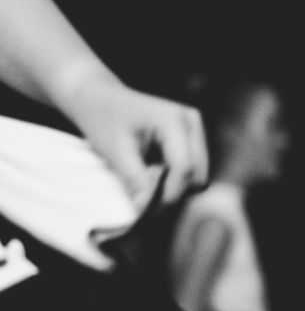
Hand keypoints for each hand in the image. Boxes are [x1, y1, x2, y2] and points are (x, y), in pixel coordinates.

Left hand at [58, 67, 206, 206]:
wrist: (100, 99)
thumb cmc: (104, 119)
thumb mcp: (115, 150)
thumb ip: (134, 179)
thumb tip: (144, 210)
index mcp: (176, 121)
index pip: (185, 168)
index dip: (167, 194)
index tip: (144, 212)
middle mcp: (192, 122)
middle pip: (197, 173)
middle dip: (173, 192)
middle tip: (143, 199)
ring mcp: (194, 128)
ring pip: (197, 174)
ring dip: (174, 186)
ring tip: (146, 183)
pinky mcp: (190, 137)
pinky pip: (191, 169)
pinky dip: (173, 179)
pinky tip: (152, 174)